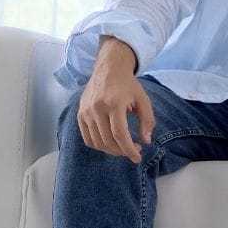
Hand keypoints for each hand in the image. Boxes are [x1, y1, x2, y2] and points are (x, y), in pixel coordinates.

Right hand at [78, 38, 154, 163]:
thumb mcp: (143, 99)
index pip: (120, 134)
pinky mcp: (80, 114)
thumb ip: (147, 120)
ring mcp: (86, 112)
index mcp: (114, 103)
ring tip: (123, 148)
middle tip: (134, 150)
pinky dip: (99, 145)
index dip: (129, 149)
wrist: (108, 69)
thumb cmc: (128, 85)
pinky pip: (87, 138)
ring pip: (97, 142)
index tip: (138, 158)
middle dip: (122, 151)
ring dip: (111, 150)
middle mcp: (97, 108)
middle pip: (108, 140)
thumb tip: (146, 140)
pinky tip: (110, 144)